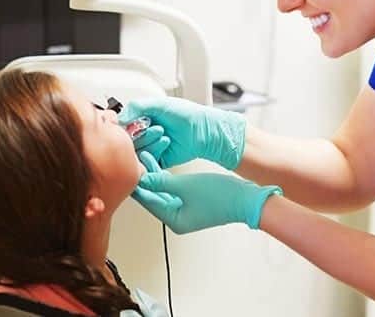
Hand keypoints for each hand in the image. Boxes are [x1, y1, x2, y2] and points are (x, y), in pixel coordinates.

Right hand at [120, 97, 246, 169]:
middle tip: (158, 127)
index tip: (135, 123)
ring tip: (164, 134)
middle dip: (142, 134)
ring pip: (137, 152)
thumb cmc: (186, 114)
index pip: (122, 127)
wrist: (205, 130)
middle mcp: (144, 134)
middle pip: (128, 142)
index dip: (126, 126)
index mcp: (141, 120)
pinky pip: (147, 162)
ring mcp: (150, 149)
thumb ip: (136, 107)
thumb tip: (118, 118)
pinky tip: (166, 143)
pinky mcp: (158, 161)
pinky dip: (156, 152)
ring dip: (151, 142)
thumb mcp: (159, 104)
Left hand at [131, 152, 281, 233]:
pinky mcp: (191, 202)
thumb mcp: (186, 186)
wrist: (246, 198)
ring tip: (146, 155)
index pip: (148, 200)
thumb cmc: (221, 196)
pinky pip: (172, 190)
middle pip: (153, 196)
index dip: (137, 182)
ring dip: (154, 174)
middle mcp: (177, 218)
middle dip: (144, 176)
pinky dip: (165, 177)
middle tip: (134, 158)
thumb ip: (162, 181)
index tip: (127, 167)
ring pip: (162, 191)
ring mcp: (184, 211)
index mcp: (174, 220)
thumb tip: (142, 178)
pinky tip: (158, 163)